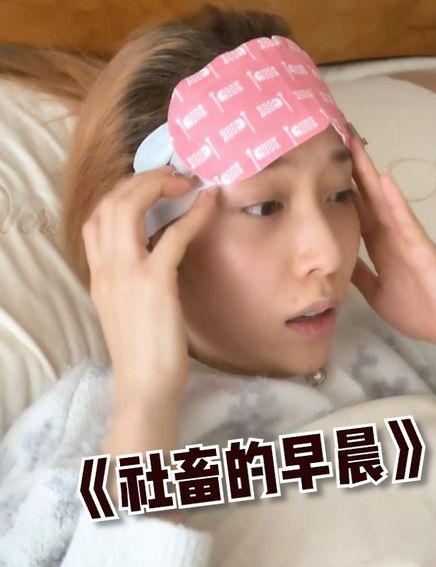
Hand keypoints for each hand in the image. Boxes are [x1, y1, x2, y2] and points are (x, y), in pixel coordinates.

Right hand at [82, 167, 218, 405]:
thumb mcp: (130, 309)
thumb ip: (135, 280)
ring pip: (129, 206)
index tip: (152, 189)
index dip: (123, 194)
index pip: (96, 218)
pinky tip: (208, 205)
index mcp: (99, 275)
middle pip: (110, 202)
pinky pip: (172, 235)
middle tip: (173, 179)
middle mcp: (106, 268)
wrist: (145, 387)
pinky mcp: (154, 282)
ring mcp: (126, 273)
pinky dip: (192, 215)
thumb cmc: (144, 354)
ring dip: (158, 186)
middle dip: (141, 180)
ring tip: (185, 185)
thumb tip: (161, 253)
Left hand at [349, 131, 435, 349]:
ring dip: (369, 173)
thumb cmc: (417, 309)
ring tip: (354, 145)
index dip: (339, 189)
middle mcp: (391, 235)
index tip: (321, 167)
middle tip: (335, 138)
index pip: (356, 211)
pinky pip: (405, 221)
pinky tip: (382, 181)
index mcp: (379, 245)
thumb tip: (336, 259)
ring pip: (384, 200)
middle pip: (367, 197)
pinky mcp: (421, 248)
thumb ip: (359, 272)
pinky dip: (394, 201)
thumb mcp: (375, 290)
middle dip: (351, 170)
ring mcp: (407, 238)